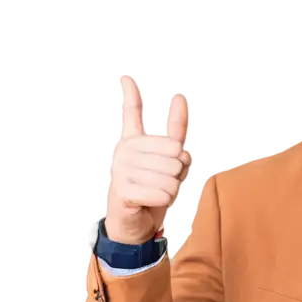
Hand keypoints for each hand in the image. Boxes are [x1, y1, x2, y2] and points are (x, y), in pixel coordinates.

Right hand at [104, 76, 189, 244]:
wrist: (134, 224)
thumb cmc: (153, 193)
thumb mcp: (170, 168)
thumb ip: (178, 143)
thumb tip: (179, 100)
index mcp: (134, 142)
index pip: (132, 115)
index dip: (131, 97)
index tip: (126, 77)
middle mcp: (125, 151)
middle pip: (175, 155)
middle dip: (179, 174)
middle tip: (165, 183)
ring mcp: (122, 170)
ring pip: (172, 177)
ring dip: (172, 191)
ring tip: (158, 194)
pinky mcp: (122, 190)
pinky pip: (162, 193)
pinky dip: (165, 201)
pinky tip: (154, 203)